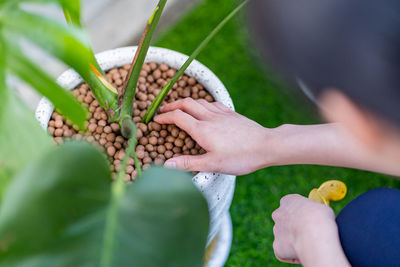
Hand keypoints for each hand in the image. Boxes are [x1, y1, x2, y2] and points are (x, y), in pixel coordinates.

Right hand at [154, 98, 272, 174]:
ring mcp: (222, 113)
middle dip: (172, 104)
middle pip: (186, 103)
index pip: (177, 116)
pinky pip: (213, 103)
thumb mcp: (212, 164)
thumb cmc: (240, 157)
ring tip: (180, 108)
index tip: (156, 120)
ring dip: (186, 102)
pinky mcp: (232, 113)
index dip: (164, 116)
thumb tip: (166, 165)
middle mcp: (210, 117)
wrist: (267, 145)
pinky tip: (204, 108)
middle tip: (163, 110)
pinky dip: (202, 103)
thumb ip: (188, 163)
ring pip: (199, 100)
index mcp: (202, 129)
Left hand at [272, 194, 336, 264]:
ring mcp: (276, 230)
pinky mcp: (277, 246)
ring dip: (294, 240)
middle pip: (285, 221)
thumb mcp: (321, 207)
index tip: (308, 218)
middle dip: (294, 228)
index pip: (290, 205)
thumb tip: (316, 216)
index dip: (300, 213)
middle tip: (308, 234)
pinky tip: (303, 253)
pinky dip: (292, 254)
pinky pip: (284, 252)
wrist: (314, 234)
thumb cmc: (320, 218)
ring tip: (308, 244)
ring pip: (285, 237)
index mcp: (288, 201)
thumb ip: (313, 210)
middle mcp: (278, 214)